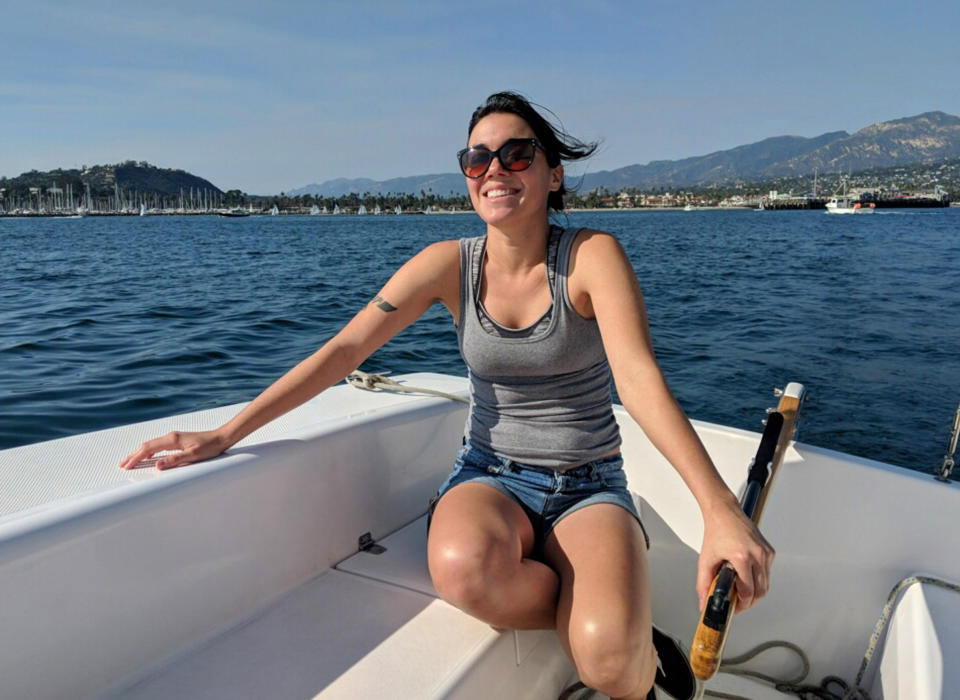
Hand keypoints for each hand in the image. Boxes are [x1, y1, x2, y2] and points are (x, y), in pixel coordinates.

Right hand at [119, 430, 228, 470]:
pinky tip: (148, 457)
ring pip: (151, 445)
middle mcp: (170, 436)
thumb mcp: (193, 456)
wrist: (220, 438)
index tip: (126, 466)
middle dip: (133, 455)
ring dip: (139, 453)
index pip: (148, 449)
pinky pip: (158, 446)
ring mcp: (173, 437)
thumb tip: (157, 465)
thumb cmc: (209, 447)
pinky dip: (149, 451)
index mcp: (172, 439)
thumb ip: (174, 460)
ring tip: (130, 461)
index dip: (136, 458)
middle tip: (122, 464)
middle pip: (146, 445)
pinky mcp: (177, 440)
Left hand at [696, 496, 774, 613]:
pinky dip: (759, 579)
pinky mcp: (769, 551)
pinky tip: (746, 576)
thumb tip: (704, 603)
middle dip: (750, 602)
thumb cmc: (715, 532)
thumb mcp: (705, 560)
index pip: (748, 592)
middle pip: (761, 592)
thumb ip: (703, 584)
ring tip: (740, 591)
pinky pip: (767, 572)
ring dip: (755, 591)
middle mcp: (758, 555)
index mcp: (742, 557)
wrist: (724, 512)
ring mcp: (766, 553)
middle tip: (738, 603)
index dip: (741, 605)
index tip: (734, 608)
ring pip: (766, 584)